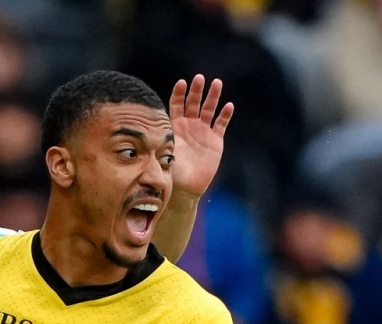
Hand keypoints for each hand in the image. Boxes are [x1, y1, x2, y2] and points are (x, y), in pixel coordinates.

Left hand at [168, 74, 233, 200]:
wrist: (186, 187)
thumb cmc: (172, 171)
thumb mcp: (165, 153)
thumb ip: (163, 140)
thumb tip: (152, 133)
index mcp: (176, 125)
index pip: (177, 104)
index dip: (179, 93)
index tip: (182, 83)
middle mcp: (190, 125)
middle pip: (194, 102)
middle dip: (197, 90)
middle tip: (199, 78)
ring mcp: (203, 131)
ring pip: (209, 109)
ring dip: (213, 96)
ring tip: (217, 83)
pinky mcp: (215, 140)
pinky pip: (221, 124)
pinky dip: (225, 115)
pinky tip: (228, 106)